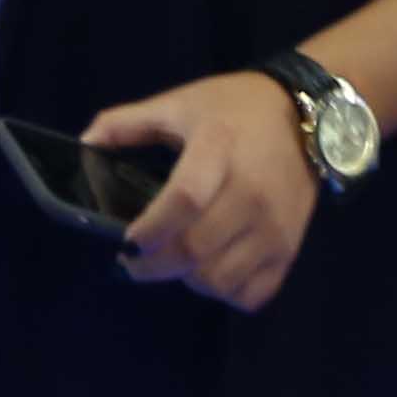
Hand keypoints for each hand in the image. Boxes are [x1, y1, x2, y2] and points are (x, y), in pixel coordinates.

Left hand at [88, 70, 315, 310]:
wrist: (310, 120)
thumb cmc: (236, 110)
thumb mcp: (180, 103)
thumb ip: (128, 123)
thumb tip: (85, 142)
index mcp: (218, 149)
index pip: (184, 200)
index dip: (150, 229)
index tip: (125, 241)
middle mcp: (251, 194)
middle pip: (196, 250)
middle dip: (154, 265)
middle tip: (134, 260)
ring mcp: (274, 227)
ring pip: (220, 279)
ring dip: (187, 280)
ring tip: (175, 261)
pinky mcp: (290, 249)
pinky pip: (252, 293)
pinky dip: (225, 293)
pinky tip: (211, 270)